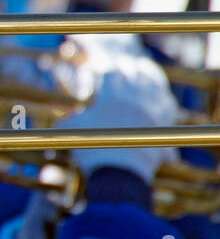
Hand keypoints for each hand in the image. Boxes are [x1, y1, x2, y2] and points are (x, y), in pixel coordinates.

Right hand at [56, 42, 176, 182]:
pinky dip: (164, 96)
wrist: (118, 174)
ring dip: (149, 74)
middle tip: (122, 64)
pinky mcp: (162, 126)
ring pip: (154, 85)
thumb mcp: (72, 131)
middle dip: (126, 67)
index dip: (106, 69)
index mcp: (110, 99)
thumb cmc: (92, 151)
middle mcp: (133, 101)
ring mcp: (151, 112)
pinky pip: (168, 104)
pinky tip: (161, 95)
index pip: (110, 74)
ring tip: (144, 67)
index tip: (102, 69)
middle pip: (133, 74)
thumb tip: (70, 114)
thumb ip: (70, 118)